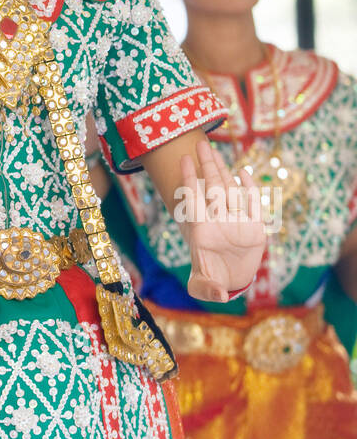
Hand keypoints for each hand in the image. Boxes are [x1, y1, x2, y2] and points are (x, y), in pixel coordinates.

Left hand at [181, 139, 264, 302]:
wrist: (231, 282)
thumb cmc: (212, 281)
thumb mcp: (205, 287)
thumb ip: (208, 289)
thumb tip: (220, 295)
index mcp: (202, 231)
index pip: (193, 200)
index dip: (188, 180)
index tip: (184, 160)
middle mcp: (218, 221)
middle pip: (210, 188)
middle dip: (205, 165)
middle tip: (200, 143)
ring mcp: (235, 222)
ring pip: (228, 190)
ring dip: (222, 170)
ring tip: (214, 150)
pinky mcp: (254, 228)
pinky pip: (252, 204)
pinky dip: (249, 189)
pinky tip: (243, 172)